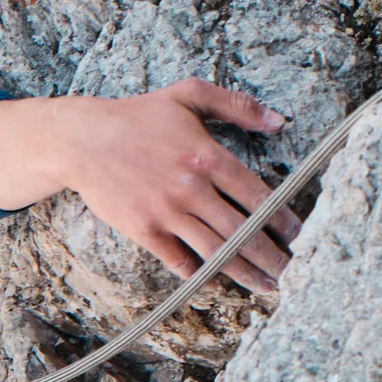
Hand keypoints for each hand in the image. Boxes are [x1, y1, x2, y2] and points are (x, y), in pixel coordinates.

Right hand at [0, 79, 300, 296]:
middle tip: (295, 272)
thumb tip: (279, 121)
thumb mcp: (188, 94)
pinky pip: (181, 261)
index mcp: (207, 156)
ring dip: (247, 273)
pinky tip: (221, 281)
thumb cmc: (137, 115)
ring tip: (268, 286)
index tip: (300, 236)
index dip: (284, 221)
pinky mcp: (144, 231)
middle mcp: (191, 188)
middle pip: (244, 232)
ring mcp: (167, 213)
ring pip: (217, 252)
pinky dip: (203, 275)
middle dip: (274, 257)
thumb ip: (236, 105)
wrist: (81, 139)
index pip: (258, 196)